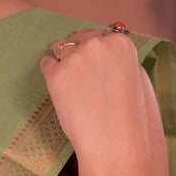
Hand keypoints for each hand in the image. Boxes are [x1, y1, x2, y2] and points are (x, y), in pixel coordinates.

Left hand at [39, 28, 149, 173]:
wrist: (113, 141)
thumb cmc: (124, 117)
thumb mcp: (130, 78)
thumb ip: (114, 60)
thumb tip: (96, 50)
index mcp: (120, 43)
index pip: (101, 34)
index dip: (95, 47)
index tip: (91, 60)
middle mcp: (97, 44)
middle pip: (79, 36)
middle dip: (76, 48)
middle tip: (75, 69)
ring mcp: (75, 57)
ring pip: (59, 46)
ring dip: (59, 58)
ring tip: (64, 78)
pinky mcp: (56, 74)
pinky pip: (46, 63)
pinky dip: (48, 71)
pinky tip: (55, 85)